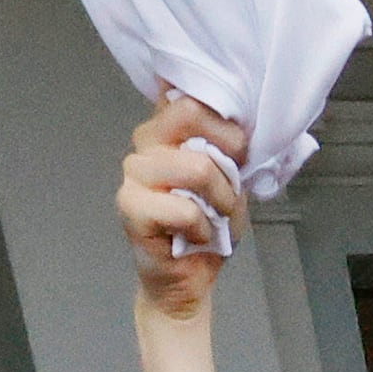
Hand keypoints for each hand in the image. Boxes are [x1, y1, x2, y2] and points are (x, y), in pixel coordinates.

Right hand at [121, 92, 252, 312]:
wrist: (190, 278)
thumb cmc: (211, 226)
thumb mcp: (233, 177)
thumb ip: (231, 144)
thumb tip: (242, 117)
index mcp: (169, 126)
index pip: (190, 93)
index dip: (225, 121)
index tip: (238, 151)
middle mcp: (146, 140)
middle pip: (190, 114)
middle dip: (227, 154)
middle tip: (230, 188)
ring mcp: (134, 171)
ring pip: (196, 166)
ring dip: (221, 199)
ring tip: (216, 217)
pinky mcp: (130, 205)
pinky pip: (184, 208)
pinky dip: (203, 228)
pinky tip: (196, 236)